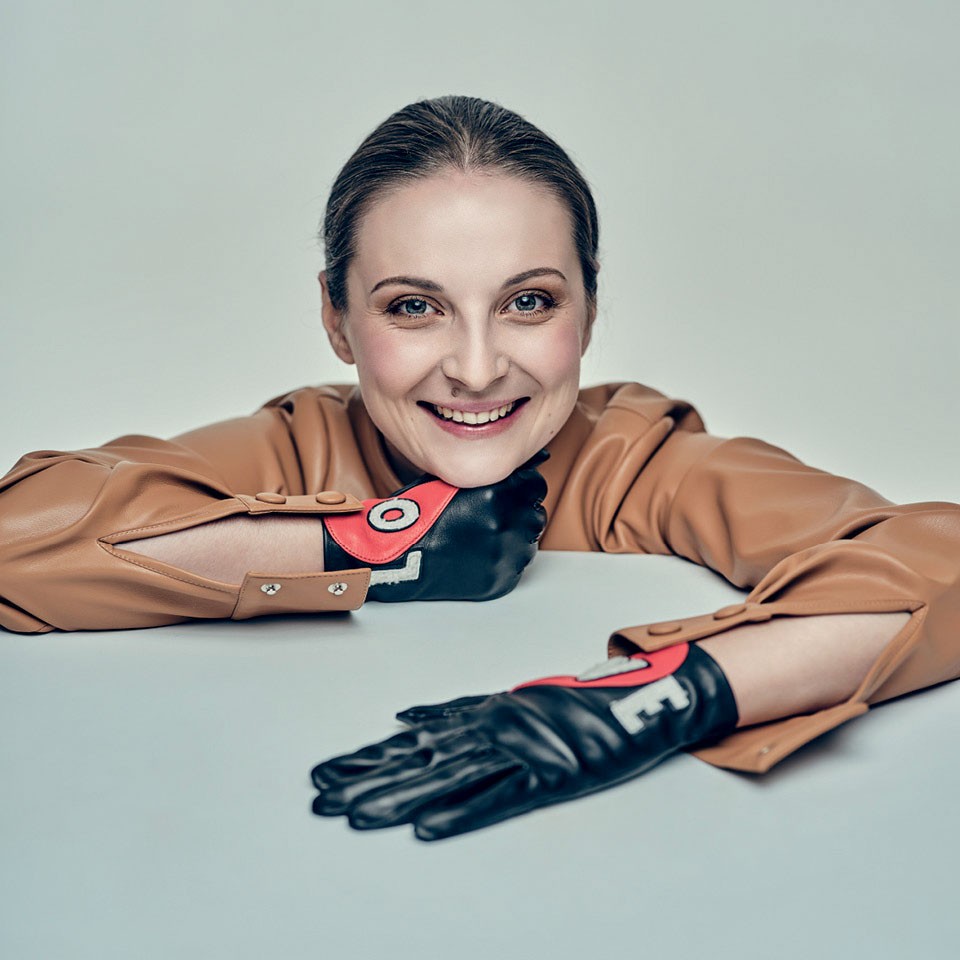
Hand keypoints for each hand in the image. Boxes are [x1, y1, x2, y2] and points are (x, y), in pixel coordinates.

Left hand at [310, 642, 738, 839]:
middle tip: (320, 800)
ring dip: (401, 799)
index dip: (364, 758)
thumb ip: (460, 714)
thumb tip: (407, 720)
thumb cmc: (571, 706)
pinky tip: (428, 829)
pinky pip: (501, 798)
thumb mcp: (509, 703)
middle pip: (418, 761)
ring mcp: (518, 752)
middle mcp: (489, 730)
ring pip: (449, 779)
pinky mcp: (548, 776)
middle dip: (365, 781)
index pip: (410, 741)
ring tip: (357, 818)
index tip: (323, 774)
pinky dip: (464, 813)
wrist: (633, 701)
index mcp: (478, 716)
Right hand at [321, 450, 547, 600]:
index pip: (535, 486)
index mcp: (497, 491)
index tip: (510, 495)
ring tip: (481, 539)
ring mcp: (505, 554)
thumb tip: (524, 465)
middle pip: (534, 514)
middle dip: (518, 514)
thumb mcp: (454, 479)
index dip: (521, 490)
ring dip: (513, 538)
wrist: (396, 556)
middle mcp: (507, 522)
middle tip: (491, 519)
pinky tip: (478, 556)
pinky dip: (502, 562)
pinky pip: (515, 567)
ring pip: (528, 542)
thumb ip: (489, 473)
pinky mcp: (500, 580)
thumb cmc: (418, 515)